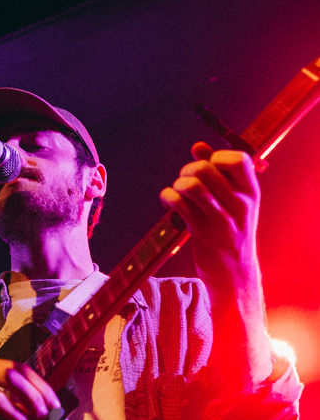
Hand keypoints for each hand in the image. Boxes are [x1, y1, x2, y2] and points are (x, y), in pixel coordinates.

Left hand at [159, 141, 260, 293]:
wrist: (234, 273)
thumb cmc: (231, 231)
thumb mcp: (233, 202)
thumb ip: (218, 172)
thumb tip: (198, 146)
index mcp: (251, 192)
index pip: (238, 159)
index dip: (216, 156)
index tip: (209, 167)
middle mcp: (239, 204)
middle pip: (207, 169)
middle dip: (188, 169)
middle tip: (185, 180)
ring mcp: (221, 220)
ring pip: (192, 186)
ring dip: (178, 184)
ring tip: (178, 191)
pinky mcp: (202, 234)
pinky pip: (179, 205)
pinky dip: (168, 197)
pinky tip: (169, 200)